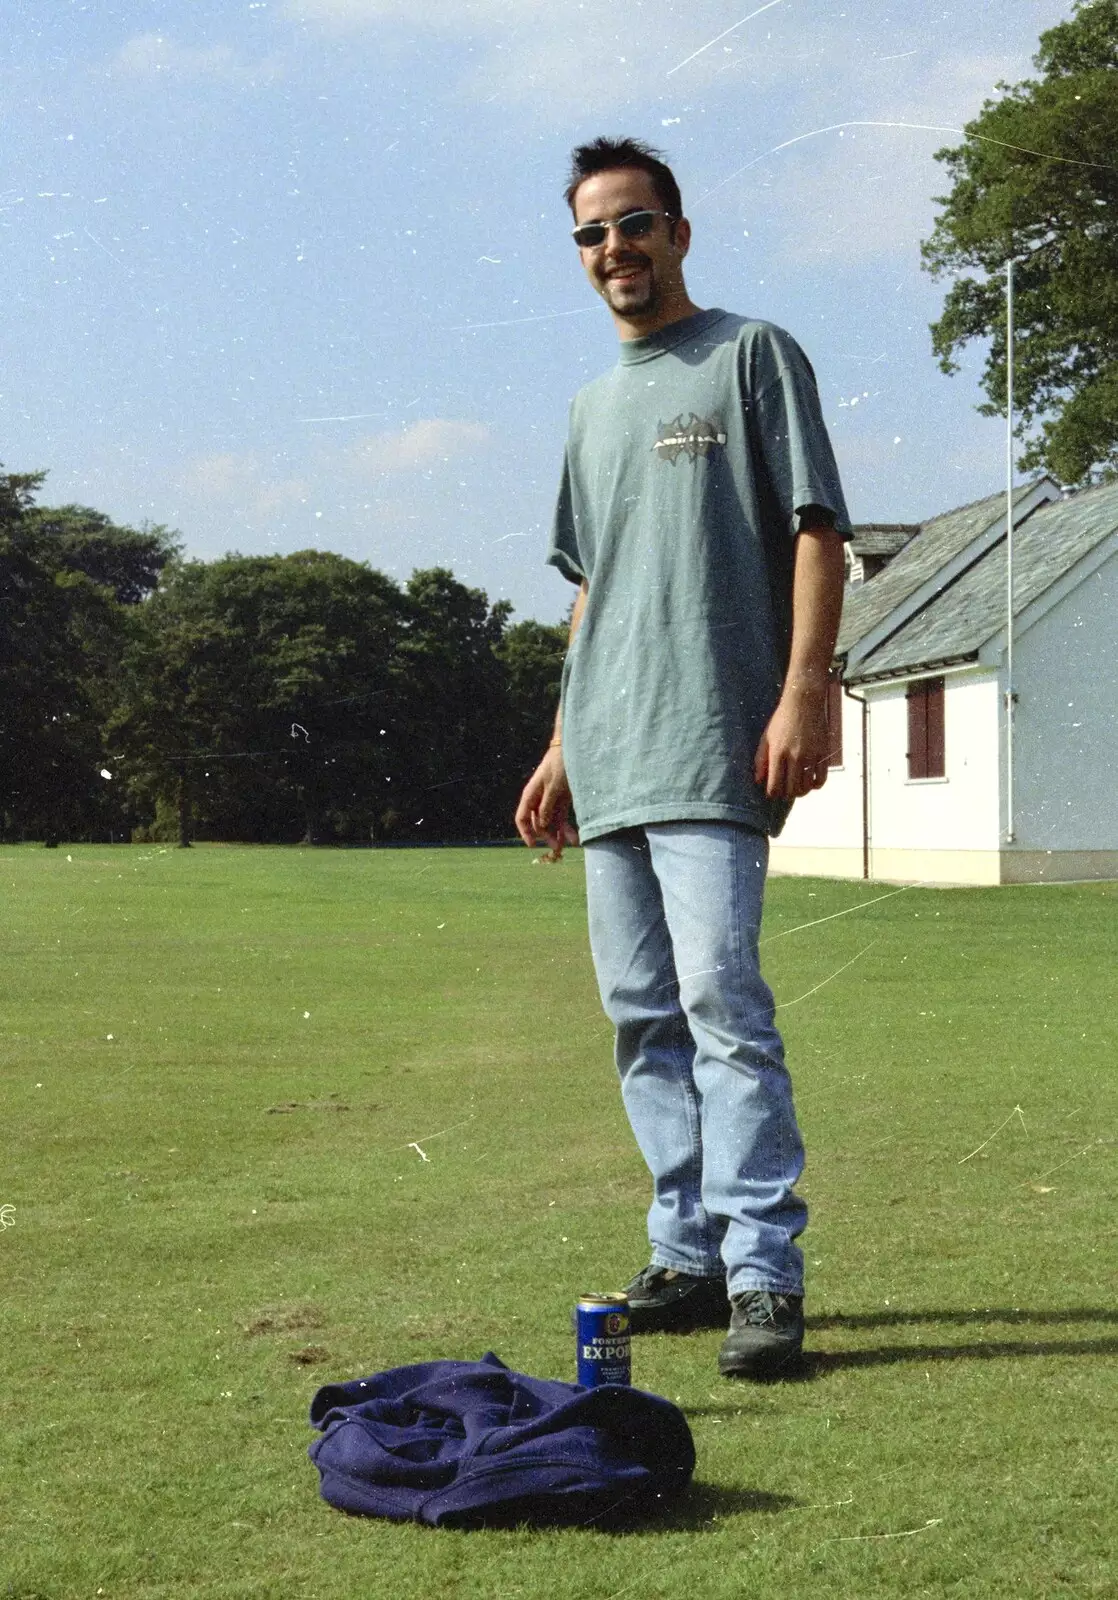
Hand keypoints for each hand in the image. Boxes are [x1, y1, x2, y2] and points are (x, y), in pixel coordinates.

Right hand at [515, 745, 578, 857]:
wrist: (574, 749)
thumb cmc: (560, 764)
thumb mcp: (554, 786)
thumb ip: (547, 806)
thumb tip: (541, 825)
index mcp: (531, 795)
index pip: (522, 818)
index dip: (526, 832)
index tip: (533, 845)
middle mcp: (539, 799)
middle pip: (538, 823)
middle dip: (546, 836)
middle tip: (557, 848)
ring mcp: (551, 800)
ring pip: (551, 823)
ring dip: (558, 835)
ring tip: (568, 846)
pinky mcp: (563, 800)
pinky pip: (562, 817)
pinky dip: (567, 828)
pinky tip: (575, 837)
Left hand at [753, 687, 831, 801]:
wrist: (804, 702)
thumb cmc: (782, 719)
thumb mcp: (766, 737)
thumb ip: (761, 760)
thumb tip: (758, 780)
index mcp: (778, 753)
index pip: (774, 785)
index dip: (772, 794)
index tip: (772, 793)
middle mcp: (795, 757)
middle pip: (791, 789)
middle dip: (785, 795)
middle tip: (784, 792)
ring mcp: (811, 756)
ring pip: (806, 787)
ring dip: (800, 792)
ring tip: (796, 789)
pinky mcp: (823, 753)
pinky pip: (821, 779)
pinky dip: (815, 786)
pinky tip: (810, 783)